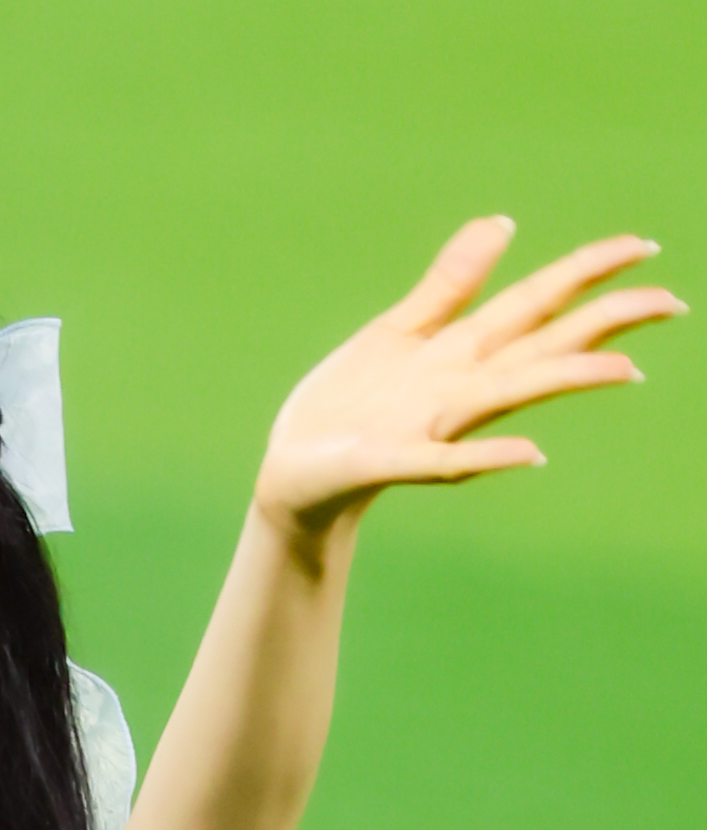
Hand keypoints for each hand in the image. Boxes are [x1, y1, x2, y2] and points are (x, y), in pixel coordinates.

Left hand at [254, 219, 683, 541]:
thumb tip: (504, 223)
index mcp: (462, 351)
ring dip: (565, 380)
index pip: (538, 303)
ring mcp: (430, 428)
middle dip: (604, 323)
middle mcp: (460, 388)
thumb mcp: (399, 330)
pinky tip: (531, 454)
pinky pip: (444, 461)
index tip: (644, 248)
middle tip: (670, 303)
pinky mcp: (391, 463)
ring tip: (623, 368)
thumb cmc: (347, 406)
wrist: (294, 472)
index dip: (588, 273)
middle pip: (543, 346)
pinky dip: (486, 457)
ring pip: (509, 395)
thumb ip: (452, 285)